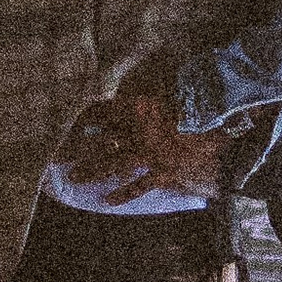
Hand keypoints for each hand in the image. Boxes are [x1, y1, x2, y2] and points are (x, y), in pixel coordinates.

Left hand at [57, 84, 223, 199]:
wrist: (223, 122)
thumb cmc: (198, 99)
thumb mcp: (173, 85)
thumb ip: (153, 86)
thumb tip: (141, 80)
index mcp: (138, 106)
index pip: (104, 110)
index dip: (87, 116)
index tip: (71, 120)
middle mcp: (138, 130)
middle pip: (102, 138)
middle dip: (79, 145)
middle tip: (58, 154)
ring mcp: (149, 153)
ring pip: (113, 162)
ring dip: (92, 169)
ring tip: (72, 176)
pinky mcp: (162, 171)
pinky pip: (138, 184)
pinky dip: (123, 193)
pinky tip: (106, 200)